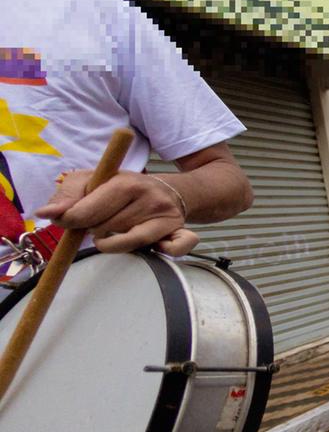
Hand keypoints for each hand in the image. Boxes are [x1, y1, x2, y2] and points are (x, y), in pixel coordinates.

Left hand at [36, 170, 197, 254]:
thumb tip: (46, 214)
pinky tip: (152, 245)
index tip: (68, 221)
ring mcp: (167, 216)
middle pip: (106, 229)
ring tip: (115, 231)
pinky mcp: (179, 231)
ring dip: (115, 241)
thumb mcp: (93, 180)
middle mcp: (149, 197)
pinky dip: (164, 251)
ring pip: (129, 242)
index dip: (72, 220)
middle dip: (95, 229)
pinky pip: (174, 249)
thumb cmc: (123, 188)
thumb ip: (68, 195)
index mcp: (126, 182)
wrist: (169, 190)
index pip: (90, 210)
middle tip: (99, 222)